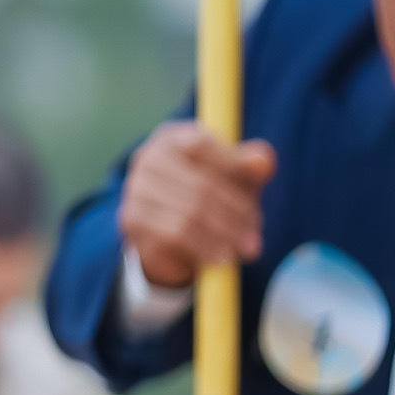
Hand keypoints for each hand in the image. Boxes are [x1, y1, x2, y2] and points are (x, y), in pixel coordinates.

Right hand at [119, 121, 278, 294]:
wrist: (169, 235)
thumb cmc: (210, 193)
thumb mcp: (236, 177)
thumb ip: (252, 165)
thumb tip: (263, 162)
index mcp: (172, 138)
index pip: (201, 145)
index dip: (231, 164)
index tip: (259, 184)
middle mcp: (147, 159)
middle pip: (199, 184)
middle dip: (235, 211)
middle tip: (256, 231)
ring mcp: (136, 190)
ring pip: (189, 213)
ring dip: (225, 233)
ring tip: (248, 247)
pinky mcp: (132, 220)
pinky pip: (174, 235)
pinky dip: (205, 247)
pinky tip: (224, 257)